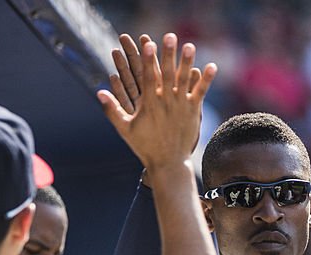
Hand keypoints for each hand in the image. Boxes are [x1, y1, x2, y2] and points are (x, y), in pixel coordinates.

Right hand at [97, 33, 214, 172]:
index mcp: (149, 104)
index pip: (149, 77)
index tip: (149, 43)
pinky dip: (205, 80)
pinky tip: (211, 66)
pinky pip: (200, 93)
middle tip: (170, 36)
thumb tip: (99, 92)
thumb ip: (112, 109)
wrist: (168, 163)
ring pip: (185, 80)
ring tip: (190, 45)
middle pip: (167, 74)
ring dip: (188, 62)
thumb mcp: (125, 128)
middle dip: (168, 54)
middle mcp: (166, 102)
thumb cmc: (145, 146)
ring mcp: (180, 106)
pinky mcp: (193, 112)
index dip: (149, 59)